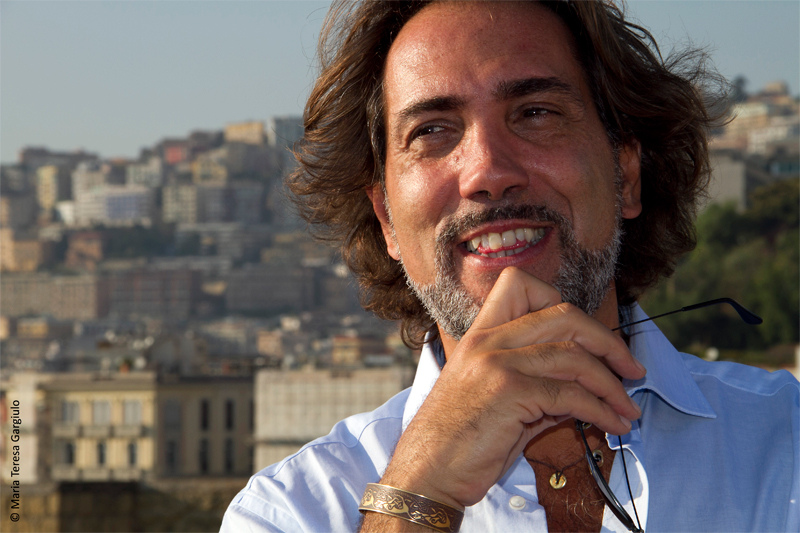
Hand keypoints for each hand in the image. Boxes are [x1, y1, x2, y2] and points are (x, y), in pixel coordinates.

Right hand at [376, 267, 644, 509]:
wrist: (426, 473)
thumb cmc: (458, 441)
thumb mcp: (493, 397)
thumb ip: (534, 381)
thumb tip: (584, 387)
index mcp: (479, 335)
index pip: (520, 285)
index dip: (560, 301)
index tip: (585, 334)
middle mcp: (488, 340)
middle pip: (564, 315)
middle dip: (607, 342)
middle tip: (630, 368)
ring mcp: (497, 363)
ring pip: (575, 356)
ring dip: (612, 384)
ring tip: (627, 408)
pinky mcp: (510, 392)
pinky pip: (571, 395)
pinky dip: (601, 410)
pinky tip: (611, 424)